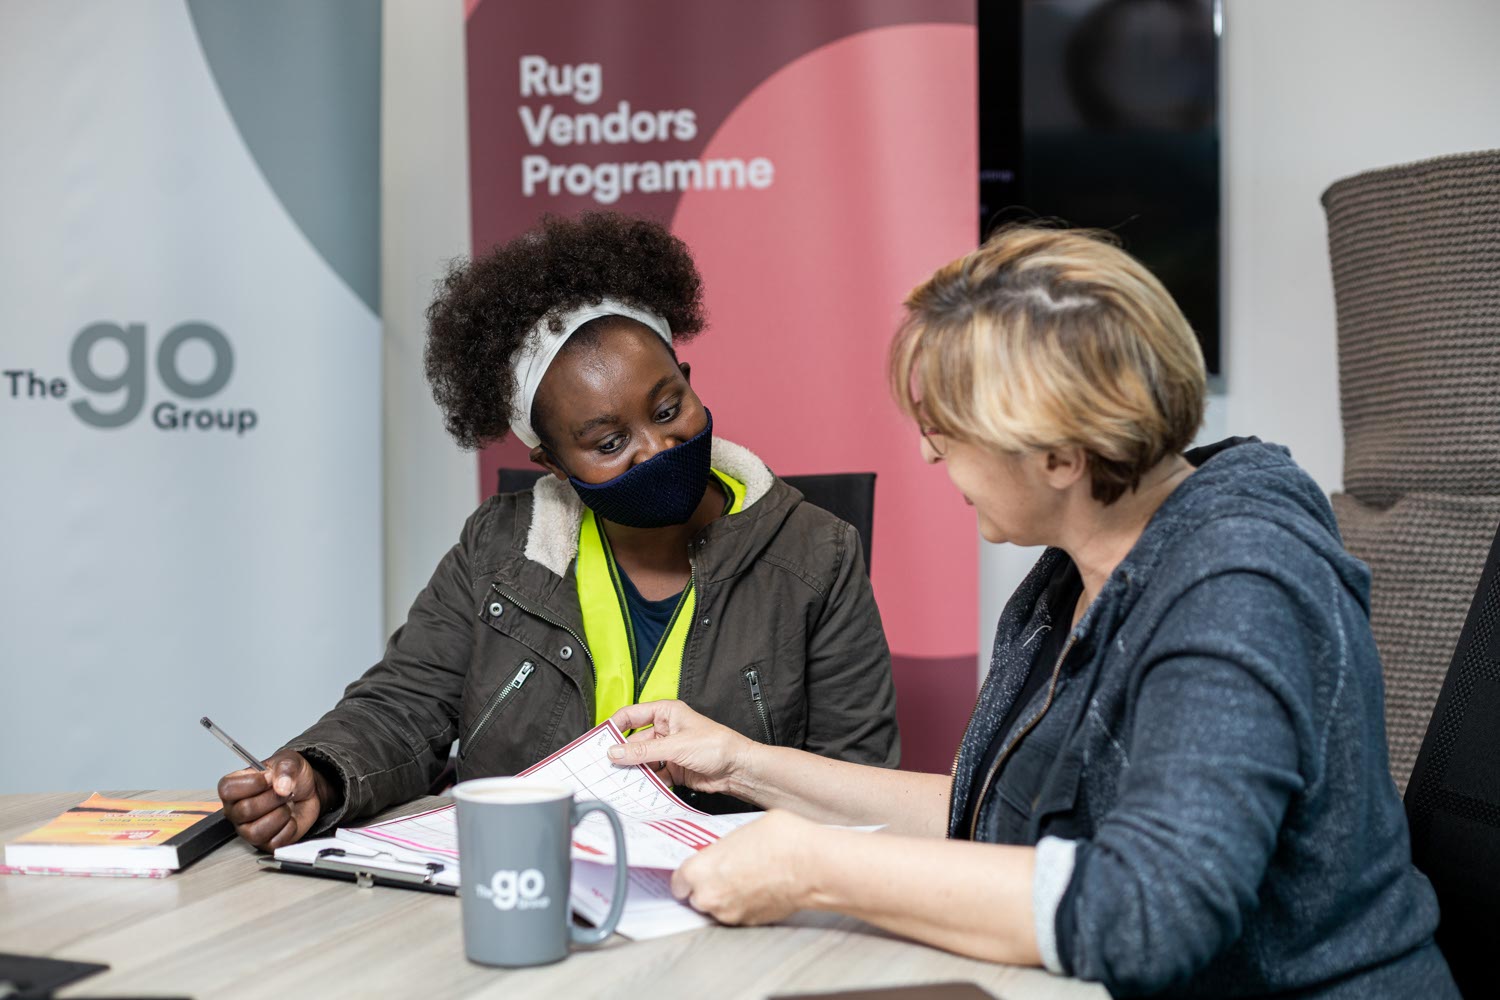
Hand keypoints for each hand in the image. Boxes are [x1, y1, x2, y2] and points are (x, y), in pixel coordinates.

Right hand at [216, 750, 330, 850]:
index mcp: (235, 788)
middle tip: (284, 792)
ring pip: (255, 832)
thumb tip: (281, 786)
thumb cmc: (291, 777)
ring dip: (280, 815)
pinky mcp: (265, 842)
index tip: (270, 778)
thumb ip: (285, 768)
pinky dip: (288, 828)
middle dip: (272, 799)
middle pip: (244, 811)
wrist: (309, 791)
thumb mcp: (290, 761)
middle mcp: (236, 810)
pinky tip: (290, 818)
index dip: (251, 784)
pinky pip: (273, 842)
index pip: (227, 789)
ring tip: (286, 806)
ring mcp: (248, 828)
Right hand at [605, 700, 755, 794]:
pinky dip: (646, 782)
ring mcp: (668, 750)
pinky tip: (639, 789)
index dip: (614, 726)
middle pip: (634, 741)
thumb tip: (616, 752)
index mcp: (666, 713)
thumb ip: (643, 751)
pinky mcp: (673, 769)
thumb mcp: (675, 746)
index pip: (631, 715)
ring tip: (620, 781)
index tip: (599, 741)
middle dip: (623, 755)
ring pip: (642, 760)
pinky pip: (652, 775)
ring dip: (634, 771)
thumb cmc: (717, 745)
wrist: (738, 769)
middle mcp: (665, 730)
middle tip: (606, 767)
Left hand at [671, 810, 819, 924]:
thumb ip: (722, 849)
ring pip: (718, 907)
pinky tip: (758, 887)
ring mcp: (731, 914)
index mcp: (700, 871)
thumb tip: (723, 853)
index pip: (677, 882)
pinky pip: (739, 913)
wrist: (812, 865)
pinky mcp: (751, 923)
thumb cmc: (781, 841)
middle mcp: (710, 897)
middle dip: (707, 886)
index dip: (687, 875)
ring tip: (746, 876)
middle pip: (696, 897)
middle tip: (725, 870)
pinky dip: (744, 903)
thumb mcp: (741, 830)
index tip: (695, 871)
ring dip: (726, 896)